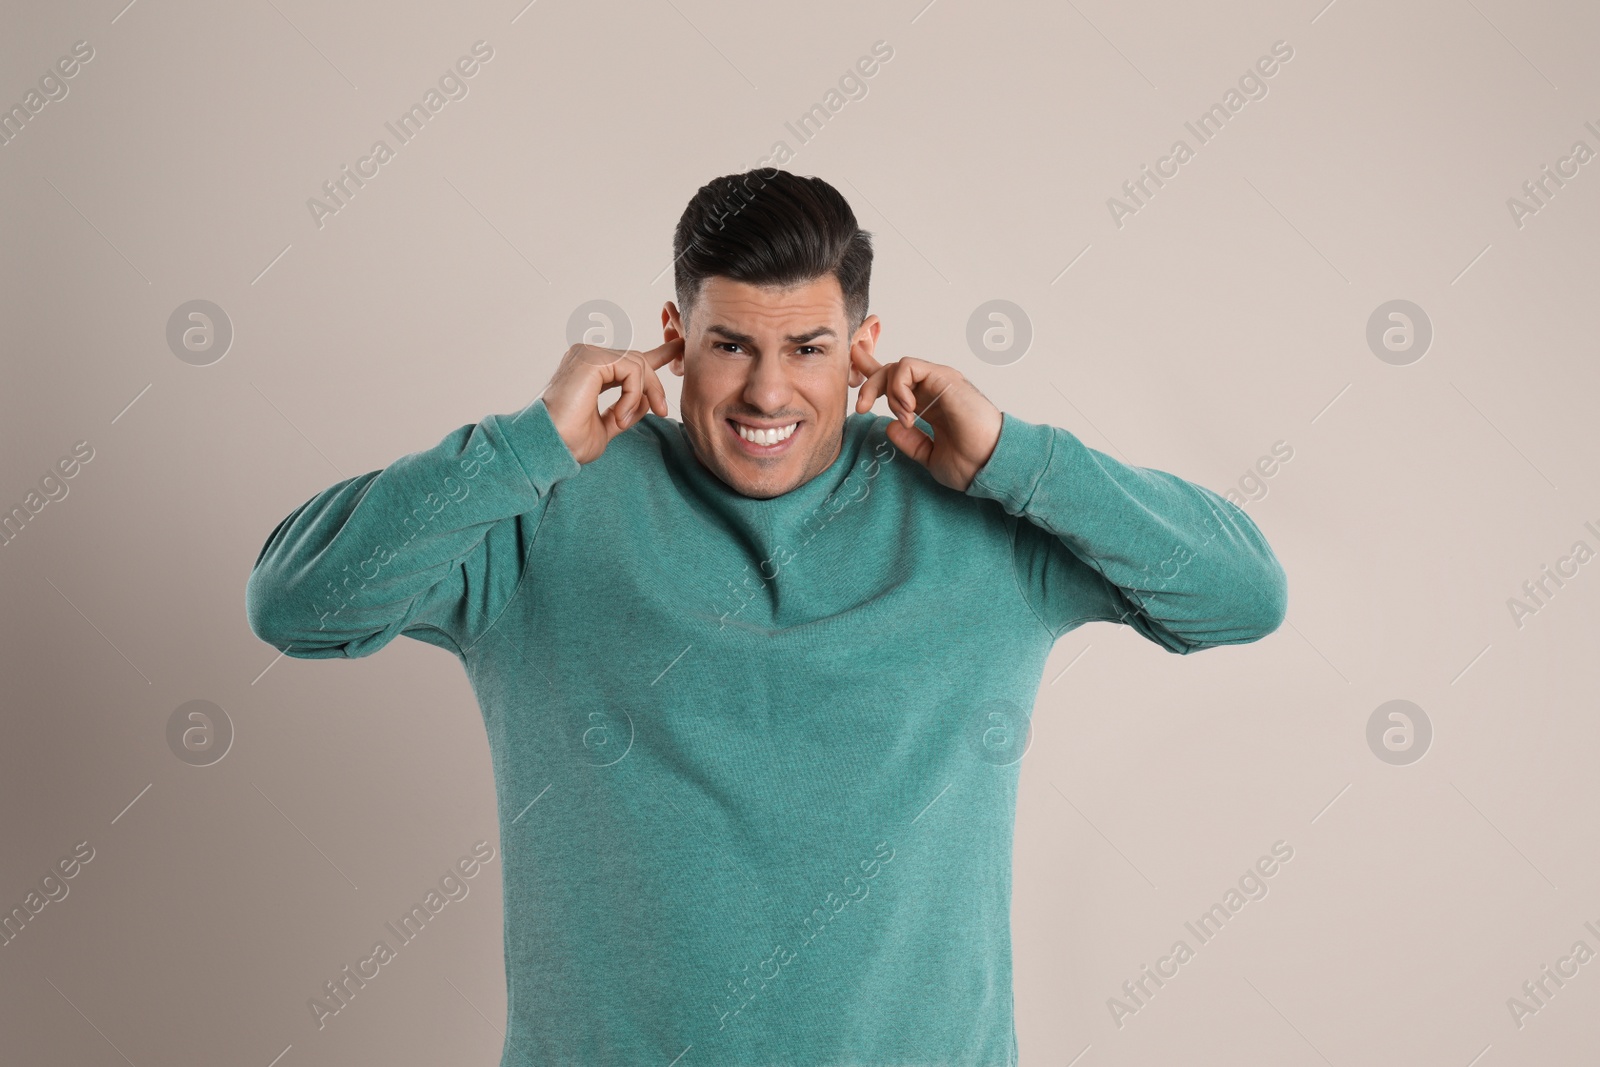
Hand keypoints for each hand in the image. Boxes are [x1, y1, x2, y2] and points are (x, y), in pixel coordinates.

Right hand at [542, 338, 680, 464]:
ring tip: (623, 420)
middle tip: (662, 411)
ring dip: (643, 394)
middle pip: (638, 361)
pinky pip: (631, 370)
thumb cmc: (569, 441)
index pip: (629, 359)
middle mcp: (587, 357)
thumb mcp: (608, 426)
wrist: (549, 447)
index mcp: (591, 371)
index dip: (657, 355)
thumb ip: (627, 410)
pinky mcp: (591, 358)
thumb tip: (648, 400)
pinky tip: (618, 415)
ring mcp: (588, 354)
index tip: (678, 348)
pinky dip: (632, 394)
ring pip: (638, 364)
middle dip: (655, 386)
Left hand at [852, 350, 1002, 491]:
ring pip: (897, 366)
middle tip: (861, 408)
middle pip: (891, 370)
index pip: (896, 384)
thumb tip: (890, 426)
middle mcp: (933, 389)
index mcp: (928, 405)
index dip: (872, 375)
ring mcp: (939, 381)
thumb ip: (911, 442)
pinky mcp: (944, 377)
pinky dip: (899, 386)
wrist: (990, 465)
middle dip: (868, 382)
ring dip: (887, 391)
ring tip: (903, 417)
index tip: (853, 371)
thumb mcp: (930, 456)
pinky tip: (907, 409)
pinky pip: (908, 367)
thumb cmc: (970, 463)